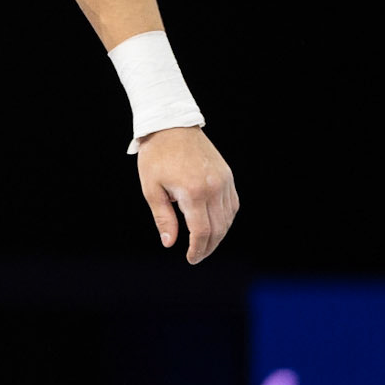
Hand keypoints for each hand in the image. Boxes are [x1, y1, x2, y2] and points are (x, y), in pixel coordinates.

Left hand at [137, 128, 237, 264]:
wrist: (171, 125)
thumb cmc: (156, 157)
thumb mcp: (151, 189)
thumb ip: (163, 218)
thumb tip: (170, 243)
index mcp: (193, 192)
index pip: (201, 231)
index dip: (198, 249)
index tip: (191, 259)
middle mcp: (213, 187)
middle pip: (218, 228)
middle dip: (208, 247)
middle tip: (197, 256)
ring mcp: (224, 180)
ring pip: (228, 218)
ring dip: (219, 235)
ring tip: (205, 244)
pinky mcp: (227, 175)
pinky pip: (233, 204)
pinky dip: (226, 218)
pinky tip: (216, 225)